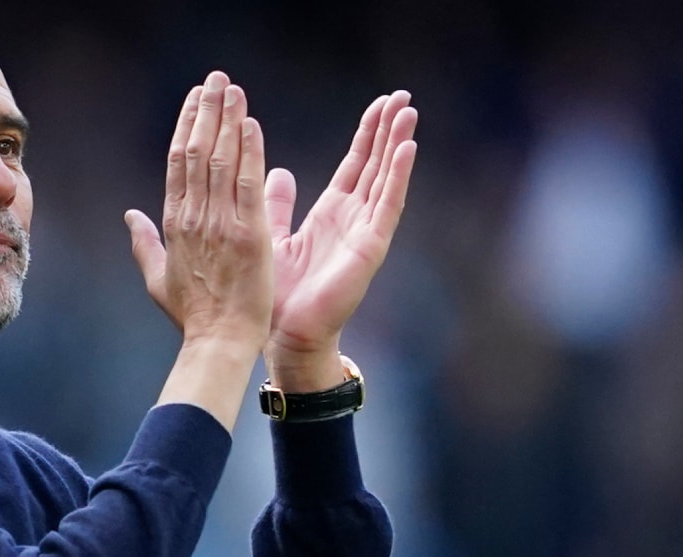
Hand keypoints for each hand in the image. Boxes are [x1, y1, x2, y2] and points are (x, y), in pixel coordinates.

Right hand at [125, 72, 272, 355]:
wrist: (218, 341)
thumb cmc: (191, 316)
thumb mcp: (157, 278)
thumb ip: (143, 243)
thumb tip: (128, 216)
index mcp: (174, 223)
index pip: (179, 162)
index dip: (187, 125)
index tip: (196, 98)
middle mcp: (194, 217)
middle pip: (198, 151)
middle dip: (207, 110)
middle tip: (217, 78)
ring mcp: (221, 224)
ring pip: (221, 160)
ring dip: (228, 120)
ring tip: (234, 89)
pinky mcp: (250, 235)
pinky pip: (248, 184)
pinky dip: (250, 152)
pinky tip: (251, 124)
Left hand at [264, 91, 416, 390]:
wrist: (285, 335)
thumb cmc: (278, 294)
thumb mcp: (273, 235)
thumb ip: (279, 204)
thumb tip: (278, 171)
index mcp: (332, 215)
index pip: (357, 165)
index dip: (369, 135)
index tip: (381, 104)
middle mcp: (353, 220)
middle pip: (377, 165)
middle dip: (389, 131)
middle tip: (403, 96)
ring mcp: (365, 233)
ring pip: (386, 179)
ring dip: (398, 145)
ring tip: (409, 112)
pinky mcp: (369, 249)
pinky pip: (387, 207)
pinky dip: (398, 177)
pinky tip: (407, 149)